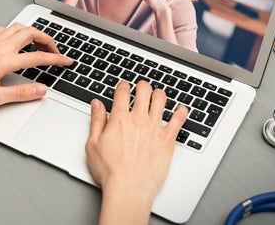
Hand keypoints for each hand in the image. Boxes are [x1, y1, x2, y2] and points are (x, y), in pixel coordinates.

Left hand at [0, 23, 72, 107]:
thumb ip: (20, 94)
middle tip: (55, 51)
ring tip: (40, 44)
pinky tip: (15, 41)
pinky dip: (16, 31)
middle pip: (31, 33)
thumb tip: (41, 90)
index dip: (56, 59)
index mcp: (4, 61)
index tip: (66, 61)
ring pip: (18, 27)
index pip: (38, 56)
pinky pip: (4, 29)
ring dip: (33, 32)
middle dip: (48, 39)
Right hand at [86, 81, 187, 222]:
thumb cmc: (111, 171)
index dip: (123, 85)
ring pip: (161, 100)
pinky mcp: (167, 140)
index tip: (123, 87)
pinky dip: (181, 111)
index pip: (123, 91)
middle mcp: (139, 120)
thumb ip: (96, 121)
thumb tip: (96, 104)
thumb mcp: (93, 144)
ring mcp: (155, 128)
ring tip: (157, 94)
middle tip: (141, 87)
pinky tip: (181, 109)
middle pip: (144, 90)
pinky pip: (178, 120)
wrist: (128, 188)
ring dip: (159, 93)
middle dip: (142, 85)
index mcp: (120, 119)